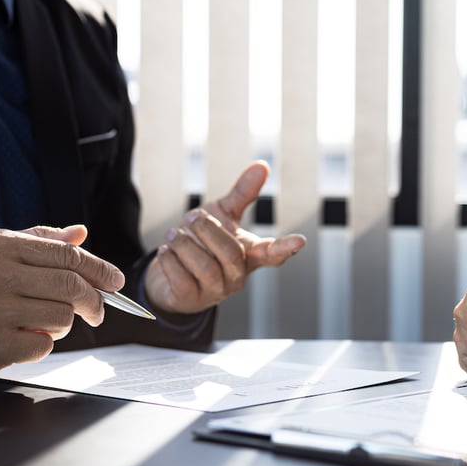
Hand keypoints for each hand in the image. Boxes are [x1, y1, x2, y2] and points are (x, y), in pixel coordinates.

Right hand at [0, 225, 124, 376]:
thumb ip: (37, 239)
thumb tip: (79, 233)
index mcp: (0, 246)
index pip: (68, 256)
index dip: (100, 269)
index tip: (115, 281)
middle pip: (72, 286)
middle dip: (95, 301)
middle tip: (98, 311)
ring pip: (62, 318)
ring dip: (62, 324)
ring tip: (40, 322)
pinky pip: (43, 346)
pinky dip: (41, 345)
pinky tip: (21, 338)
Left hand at [145, 160, 305, 313]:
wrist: (171, 275)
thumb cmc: (203, 242)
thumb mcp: (224, 214)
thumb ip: (243, 193)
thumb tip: (262, 166)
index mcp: (249, 254)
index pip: (272, 253)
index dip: (285, 247)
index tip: (299, 241)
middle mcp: (237, 275)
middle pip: (230, 253)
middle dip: (208, 230)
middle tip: (191, 216)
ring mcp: (216, 291)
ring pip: (205, 266)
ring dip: (185, 244)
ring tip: (173, 234)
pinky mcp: (191, 299)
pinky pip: (182, 279)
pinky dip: (171, 260)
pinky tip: (167, 250)